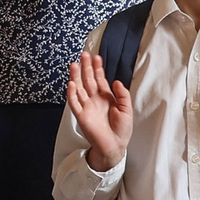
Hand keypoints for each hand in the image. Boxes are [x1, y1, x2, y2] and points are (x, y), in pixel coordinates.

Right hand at [66, 52, 134, 171]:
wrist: (115, 145)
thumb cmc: (122, 129)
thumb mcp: (127, 109)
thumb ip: (122, 94)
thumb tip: (116, 81)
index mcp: (105, 97)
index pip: (100, 79)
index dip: (98, 68)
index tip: (97, 57)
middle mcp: (94, 99)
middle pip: (88, 80)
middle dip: (86, 67)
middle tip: (84, 54)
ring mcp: (87, 106)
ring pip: (79, 88)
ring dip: (76, 77)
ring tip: (74, 65)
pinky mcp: (81, 115)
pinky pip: (74, 103)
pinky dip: (72, 93)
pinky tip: (72, 84)